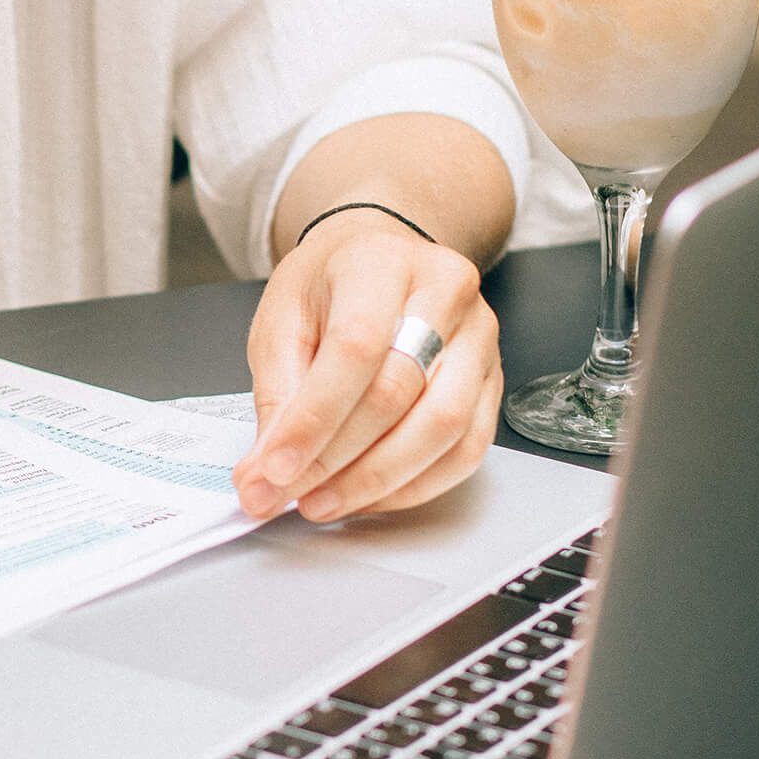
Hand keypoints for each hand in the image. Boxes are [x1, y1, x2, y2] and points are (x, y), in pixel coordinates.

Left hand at [234, 211, 499, 522]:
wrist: (378, 257)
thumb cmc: (329, 285)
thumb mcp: (282, 318)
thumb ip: (275, 394)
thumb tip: (264, 475)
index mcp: (379, 262)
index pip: (355, 347)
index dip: (314, 419)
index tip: (274, 470)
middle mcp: (443, 292)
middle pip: (399, 392)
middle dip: (337, 459)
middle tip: (289, 493)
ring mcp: (479, 336)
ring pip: (443, 427)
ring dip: (378, 481)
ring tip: (325, 500)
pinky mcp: (493, 379)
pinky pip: (468, 449)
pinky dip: (416, 485)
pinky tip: (371, 493)